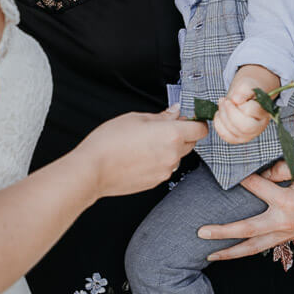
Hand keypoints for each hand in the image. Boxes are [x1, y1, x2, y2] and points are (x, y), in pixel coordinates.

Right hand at [78, 108, 204, 198]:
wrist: (93, 169)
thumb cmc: (110, 141)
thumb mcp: (136, 118)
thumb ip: (161, 116)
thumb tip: (175, 112)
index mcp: (171, 135)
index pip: (200, 130)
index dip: (197, 123)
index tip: (190, 119)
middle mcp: (172, 155)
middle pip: (191, 143)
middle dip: (183, 135)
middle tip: (163, 128)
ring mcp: (165, 171)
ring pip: (177, 157)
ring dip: (169, 149)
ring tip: (146, 143)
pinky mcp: (155, 182)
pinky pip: (165, 168)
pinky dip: (159, 161)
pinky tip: (141, 156)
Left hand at [197, 159, 293, 259]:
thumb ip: (283, 167)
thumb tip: (262, 171)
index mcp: (288, 201)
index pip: (257, 188)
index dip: (242, 178)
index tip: (227, 170)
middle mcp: (283, 221)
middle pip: (247, 229)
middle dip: (223, 232)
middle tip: (200, 232)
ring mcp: (284, 233)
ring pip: (253, 247)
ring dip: (230, 252)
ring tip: (208, 255)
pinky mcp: (286, 238)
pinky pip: (262, 248)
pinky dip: (244, 253)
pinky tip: (229, 254)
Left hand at [213, 80, 271, 144]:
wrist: (245, 97)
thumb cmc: (247, 91)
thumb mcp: (247, 85)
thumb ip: (244, 91)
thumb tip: (236, 100)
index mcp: (264, 113)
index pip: (251, 111)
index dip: (240, 104)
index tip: (234, 97)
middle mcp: (259, 127)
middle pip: (244, 127)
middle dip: (229, 113)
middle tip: (223, 100)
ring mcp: (248, 135)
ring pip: (233, 131)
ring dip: (222, 116)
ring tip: (221, 104)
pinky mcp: (237, 138)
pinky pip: (226, 136)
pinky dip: (218, 124)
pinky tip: (219, 114)